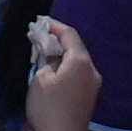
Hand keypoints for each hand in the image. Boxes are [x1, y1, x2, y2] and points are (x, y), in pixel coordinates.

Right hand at [27, 16, 102, 130]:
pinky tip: (53, 72)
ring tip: (43, 55)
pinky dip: (66, 68)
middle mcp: (92, 70)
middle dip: (57, 41)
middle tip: (38, 39)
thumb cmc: (49, 107)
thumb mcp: (40, 78)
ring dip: (61, 56)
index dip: (54, 26)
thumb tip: (51, 58)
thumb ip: (46, 60)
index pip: (70, 34)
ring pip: (77, 62)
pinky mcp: (89, 97)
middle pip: (76, 47)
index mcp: (81, 62)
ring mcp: (93, 85)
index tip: (39, 23)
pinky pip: (78, 75)